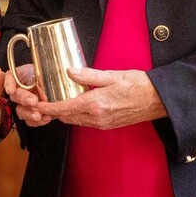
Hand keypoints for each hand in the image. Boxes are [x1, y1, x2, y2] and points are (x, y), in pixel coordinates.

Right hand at [4, 64, 53, 127]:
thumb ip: (37, 70)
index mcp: (20, 77)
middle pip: (15, 96)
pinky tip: (46, 118)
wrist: (59, 85)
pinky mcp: (32, 113)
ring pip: (21, 111)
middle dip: (24, 100)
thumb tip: (30, 74)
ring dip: (29, 114)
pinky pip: (30, 120)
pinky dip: (37, 121)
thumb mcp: (42, 68)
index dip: (9, 84)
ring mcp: (25, 104)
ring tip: (39, 115)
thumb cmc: (49, 74)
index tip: (11, 90)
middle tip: (33, 101)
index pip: (9, 78)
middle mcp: (20, 90)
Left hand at [36, 68, 166, 128]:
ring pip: (75, 121)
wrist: (158, 100)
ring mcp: (102, 123)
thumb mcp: (112, 75)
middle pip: (67, 117)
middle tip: (42, 103)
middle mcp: (97, 117)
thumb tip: (70, 72)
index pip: (65, 108)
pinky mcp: (107, 125)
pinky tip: (74, 106)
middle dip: (53, 112)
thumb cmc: (138, 85)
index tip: (37, 105)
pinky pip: (85, 122)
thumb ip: (89, 75)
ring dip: (64, 114)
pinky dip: (75, 116)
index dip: (48, 108)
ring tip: (54, 103)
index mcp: (96, 104)